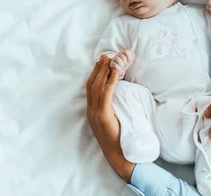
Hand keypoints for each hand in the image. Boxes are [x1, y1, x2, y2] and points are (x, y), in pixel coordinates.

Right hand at [86, 55, 134, 182]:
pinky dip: (110, 81)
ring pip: (97, 87)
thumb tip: (118, 94)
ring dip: (103, 72)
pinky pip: (106, 95)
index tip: (101, 61)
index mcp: (92, 111)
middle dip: (98, 68)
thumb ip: (112, 107)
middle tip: (105, 56)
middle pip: (91, 84)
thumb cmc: (120, 138)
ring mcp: (95, 113)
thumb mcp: (113, 120)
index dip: (95, 73)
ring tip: (109, 60)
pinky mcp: (103, 116)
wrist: (119, 155)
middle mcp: (91, 111)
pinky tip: (115, 73)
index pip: (90, 88)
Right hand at [110, 50, 134, 73]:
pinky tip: (120, 70)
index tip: (128, 61)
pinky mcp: (111, 63)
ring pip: (119, 60)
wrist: (120, 69)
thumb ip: (132, 56)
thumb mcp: (130, 60)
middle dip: (125, 62)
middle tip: (125, 65)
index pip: (127, 52)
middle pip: (123, 57)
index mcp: (123, 52)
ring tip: (122, 67)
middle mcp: (118, 54)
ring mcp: (114, 58)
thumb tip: (132, 54)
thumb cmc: (125, 64)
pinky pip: (115, 65)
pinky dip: (119, 68)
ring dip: (122, 65)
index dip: (129, 57)